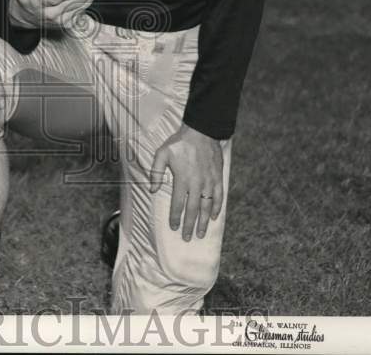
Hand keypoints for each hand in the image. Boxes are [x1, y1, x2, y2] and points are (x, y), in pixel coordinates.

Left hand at [149, 124, 223, 240]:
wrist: (202, 131)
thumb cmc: (180, 142)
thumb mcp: (162, 153)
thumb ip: (155, 172)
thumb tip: (151, 190)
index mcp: (182, 179)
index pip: (178, 204)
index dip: (175, 217)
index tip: (173, 227)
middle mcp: (197, 183)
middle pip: (192, 210)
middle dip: (189, 225)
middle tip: (187, 238)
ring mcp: (209, 181)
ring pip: (207, 207)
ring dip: (203, 222)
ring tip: (200, 233)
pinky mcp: (218, 177)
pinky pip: (219, 196)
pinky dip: (217, 208)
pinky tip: (214, 217)